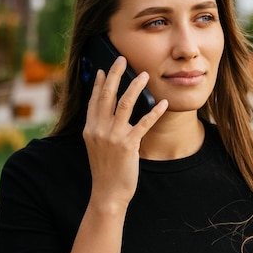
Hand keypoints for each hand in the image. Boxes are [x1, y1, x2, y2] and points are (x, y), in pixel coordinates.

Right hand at [82, 56, 167, 211]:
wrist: (107, 194)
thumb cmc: (105, 170)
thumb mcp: (96, 146)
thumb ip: (99, 129)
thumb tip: (107, 113)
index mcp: (89, 129)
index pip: (93, 100)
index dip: (98, 82)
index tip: (103, 68)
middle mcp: (98, 130)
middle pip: (107, 95)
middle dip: (114, 74)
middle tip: (122, 59)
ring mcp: (112, 137)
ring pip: (124, 104)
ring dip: (135, 87)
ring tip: (144, 74)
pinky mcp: (128, 145)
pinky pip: (143, 124)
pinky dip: (154, 112)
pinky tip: (162, 103)